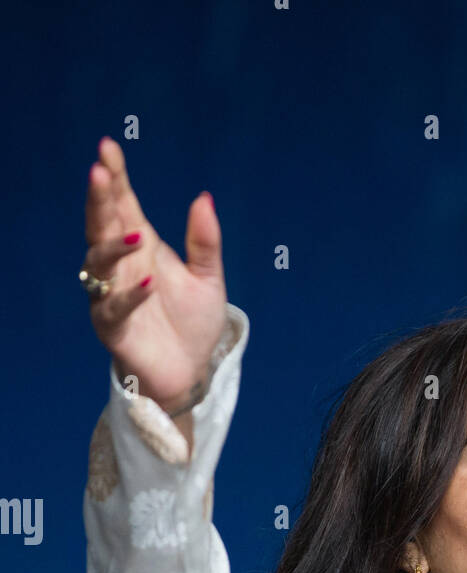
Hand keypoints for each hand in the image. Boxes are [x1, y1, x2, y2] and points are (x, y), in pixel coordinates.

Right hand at [82, 135, 226, 412]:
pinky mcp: (113, 327)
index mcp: (142, 246)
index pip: (123, 204)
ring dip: (114, 247)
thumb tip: (204, 197)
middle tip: (100, 172)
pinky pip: (115, 308)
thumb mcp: (209, 278)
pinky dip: (130, 297)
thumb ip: (204, 241)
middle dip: (100, 199)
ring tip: (136, 235)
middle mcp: (121, 266)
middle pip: (102, 225)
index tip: (108, 147)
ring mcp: (112, 295)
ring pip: (99, 262)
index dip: (115, 176)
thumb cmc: (194, 323)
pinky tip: (148, 284)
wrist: (191, 371)